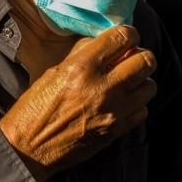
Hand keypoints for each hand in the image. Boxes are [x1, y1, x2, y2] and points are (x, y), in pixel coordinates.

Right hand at [0, 25, 156, 181]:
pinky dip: (136, 105)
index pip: (122, 37)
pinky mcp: (117, 131)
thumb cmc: (36, 107)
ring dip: (140, 81)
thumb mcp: (54, 72)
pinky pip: (143, 111)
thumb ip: (82, 54)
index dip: (129, 34)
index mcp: (81, 68)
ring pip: (150, 86)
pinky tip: (121, 104)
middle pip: (146, 61)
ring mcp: (113, 111)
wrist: (30, 148)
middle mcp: (102, 88)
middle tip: (130, 59)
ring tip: (127, 83)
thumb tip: (103, 41)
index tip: (125, 38)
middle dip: (140, 56)